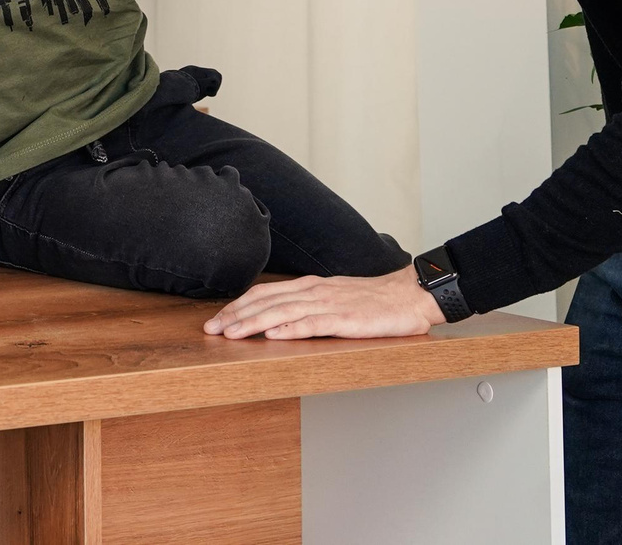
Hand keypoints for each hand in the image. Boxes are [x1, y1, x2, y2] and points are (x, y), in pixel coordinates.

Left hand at [202, 264, 443, 340]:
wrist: (412, 294)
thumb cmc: (375, 300)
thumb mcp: (336, 296)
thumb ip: (309, 304)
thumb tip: (280, 317)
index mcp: (311, 286)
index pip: (265, 294)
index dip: (238, 306)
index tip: (217, 319)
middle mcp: (315, 291)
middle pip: (266, 302)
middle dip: (236, 316)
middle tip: (210, 330)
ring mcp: (330, 305)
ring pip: (283, 313)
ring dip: (254, 324)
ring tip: (231, 334)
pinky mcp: (346, 320)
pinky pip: (314, 324)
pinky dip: (291, 329)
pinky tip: (273, 335)